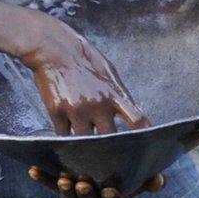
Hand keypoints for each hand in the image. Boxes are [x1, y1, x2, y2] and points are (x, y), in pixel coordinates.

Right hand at [27, 17, 149, 134]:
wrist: (53, 48)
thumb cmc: (83, 59)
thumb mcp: (109, 72)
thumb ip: (120, 95)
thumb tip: (135, 114)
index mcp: (114, 94)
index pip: (136, 119)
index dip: (143, 134)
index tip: (145, 143)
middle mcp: (98, 104)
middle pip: (110, 138)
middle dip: (110, 145)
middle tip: (108, 149)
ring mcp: (77, 109)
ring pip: (85, 141)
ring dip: (85, 142)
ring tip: (84, 135)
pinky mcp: (56, 112)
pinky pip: (63, 135)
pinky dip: (66, 134)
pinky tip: (67, 126)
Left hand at [29, 167, 165, 197]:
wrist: (103, 174)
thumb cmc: (124, 179)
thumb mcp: (138, 180)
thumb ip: (150, 180)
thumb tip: (159, 180)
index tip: (111, 189)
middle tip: (84, 184)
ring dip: (64, 193)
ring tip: (64, 179)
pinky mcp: (60, 193)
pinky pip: (50, 188)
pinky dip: (42, 179)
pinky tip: (33, 169)